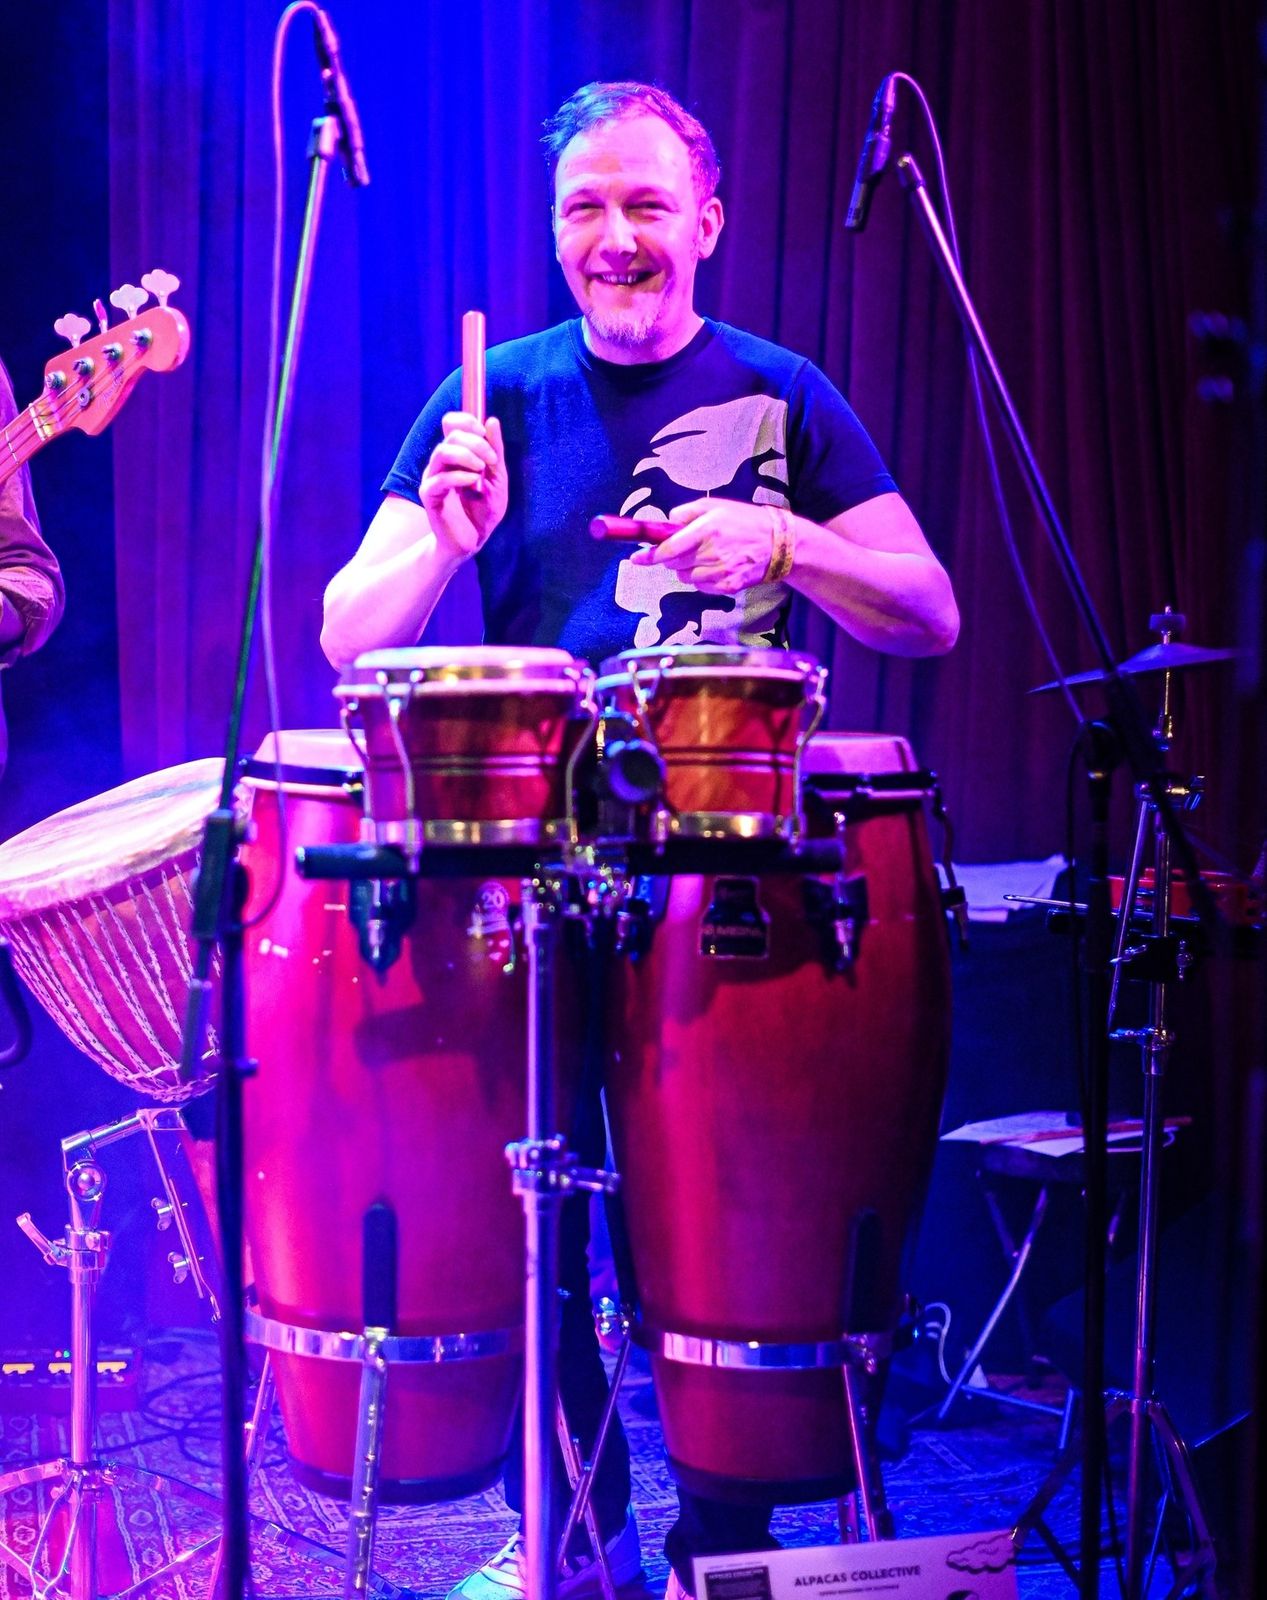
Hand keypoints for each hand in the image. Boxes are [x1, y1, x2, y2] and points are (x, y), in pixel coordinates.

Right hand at [419, 411, 507, 557]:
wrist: (473, 540)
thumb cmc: (484, 509)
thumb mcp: (497, 478)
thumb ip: (495, 451)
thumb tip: (491, 420)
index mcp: (456, 454)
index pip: (451, 423)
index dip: (467, 421)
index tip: (485, 434)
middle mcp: (442, 462)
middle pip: (451, 435)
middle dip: (476, 443)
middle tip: (491, 460)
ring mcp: (433, 477)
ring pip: (442, 452)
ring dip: (466, 456)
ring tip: (481, 470)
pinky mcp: (429, 495)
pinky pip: (439, 479)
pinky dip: (458, 477)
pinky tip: (473, 484)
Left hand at [627, 498, 779, 592]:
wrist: (778, 543)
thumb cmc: (744, 521)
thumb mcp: (715, 505)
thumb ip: (686, 512)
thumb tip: (666, 523)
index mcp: (707, 529)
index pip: (669, 548)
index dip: (650, 556)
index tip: (636, 559)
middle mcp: (712, 553)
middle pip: (674, 564)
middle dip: (670, 558)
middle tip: (682, 548)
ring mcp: (719, 573)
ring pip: (685, 578)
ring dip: (686, 568)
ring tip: (704, 555)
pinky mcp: (726, 587)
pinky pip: (700, 587)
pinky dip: (701, 578)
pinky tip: (714, 566)